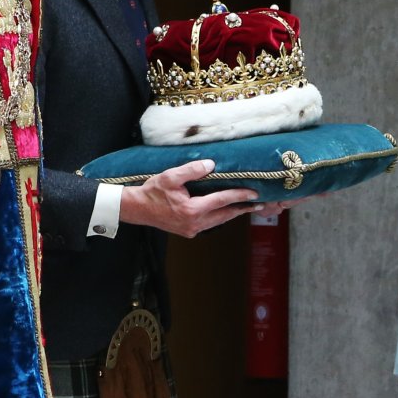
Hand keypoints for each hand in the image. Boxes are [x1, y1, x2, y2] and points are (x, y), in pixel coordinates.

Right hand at [119, 158, 258, 237]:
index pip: (222, 200)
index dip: (239, 195)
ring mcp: (192, 230)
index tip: (253, 193)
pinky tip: (227, 211)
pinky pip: (210, 224)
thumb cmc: (153, 192)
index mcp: (192, 209)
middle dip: (243, 209)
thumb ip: (191, 170)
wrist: (138, 209)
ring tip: (248, 207)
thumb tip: (211, 165)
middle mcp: (194, 223)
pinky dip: (221, 217)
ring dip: (233, 214)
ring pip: (219, 222)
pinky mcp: (189, 232)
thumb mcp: (170, 176)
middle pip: (225, 215)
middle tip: (260, 204)